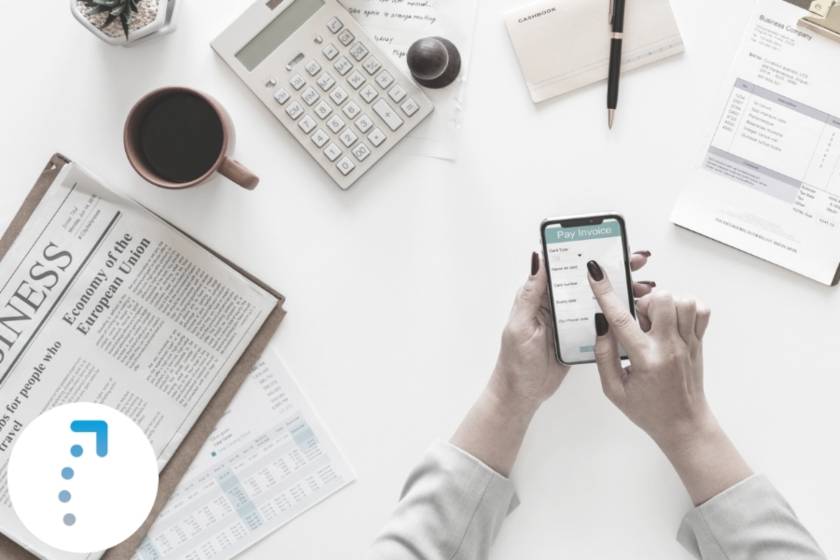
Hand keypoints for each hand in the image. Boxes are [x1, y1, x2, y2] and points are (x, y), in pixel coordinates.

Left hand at [488, 251, 654, 414]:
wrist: (522, 393)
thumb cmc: (515, 361)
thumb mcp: (521, 324)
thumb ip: (531, 294)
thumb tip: (537, 259)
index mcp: (541, 296)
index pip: (566, 266)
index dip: (587, 253)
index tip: (608, 244)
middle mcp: (557, 304)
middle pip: (588, 280)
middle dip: (613, 268)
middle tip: (636, 261)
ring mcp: (571, 320)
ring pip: (599, 299)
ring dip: (621, 291)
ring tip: (643, 286)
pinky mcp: (581, 336)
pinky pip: (602, 320)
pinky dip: (619, 314)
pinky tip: (635, 310)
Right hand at [587, 261, 751, 503]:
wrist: (684, 425)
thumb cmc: (647, 410)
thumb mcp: (613, 390)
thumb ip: (603, 356)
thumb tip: (601, 325)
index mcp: (645, 360)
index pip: (621, 319)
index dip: (605, 293)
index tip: (595, 273)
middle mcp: (670, 347)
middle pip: (661, 300)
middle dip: (643, 302)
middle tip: (637, 321)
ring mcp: (689, 343)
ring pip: (683, 301)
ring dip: (665, 303)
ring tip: (655, 321)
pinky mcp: (699, 342)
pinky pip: (701, 310)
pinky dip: (686, 307)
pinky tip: (673, 320)